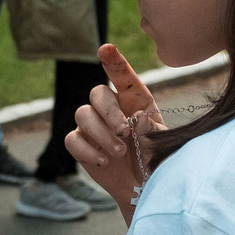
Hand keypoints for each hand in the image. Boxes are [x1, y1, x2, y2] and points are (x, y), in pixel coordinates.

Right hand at [64, 43, 159, 223]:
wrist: (143, 186)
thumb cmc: (156, 158)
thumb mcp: (162, 142)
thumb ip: (152, 128)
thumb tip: (136, 116)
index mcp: (134, 99)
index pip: (122, 75)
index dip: (113, 60)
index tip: (106, 48)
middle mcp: (111, 107)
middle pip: (97, 93)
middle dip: (109, 112)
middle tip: (124, 132)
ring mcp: (93, 125)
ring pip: (82, 115)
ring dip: (100, 133)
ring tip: (118, 152)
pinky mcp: (81, 144)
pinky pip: (73, 140)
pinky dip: (87, 150)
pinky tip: (103, 161)